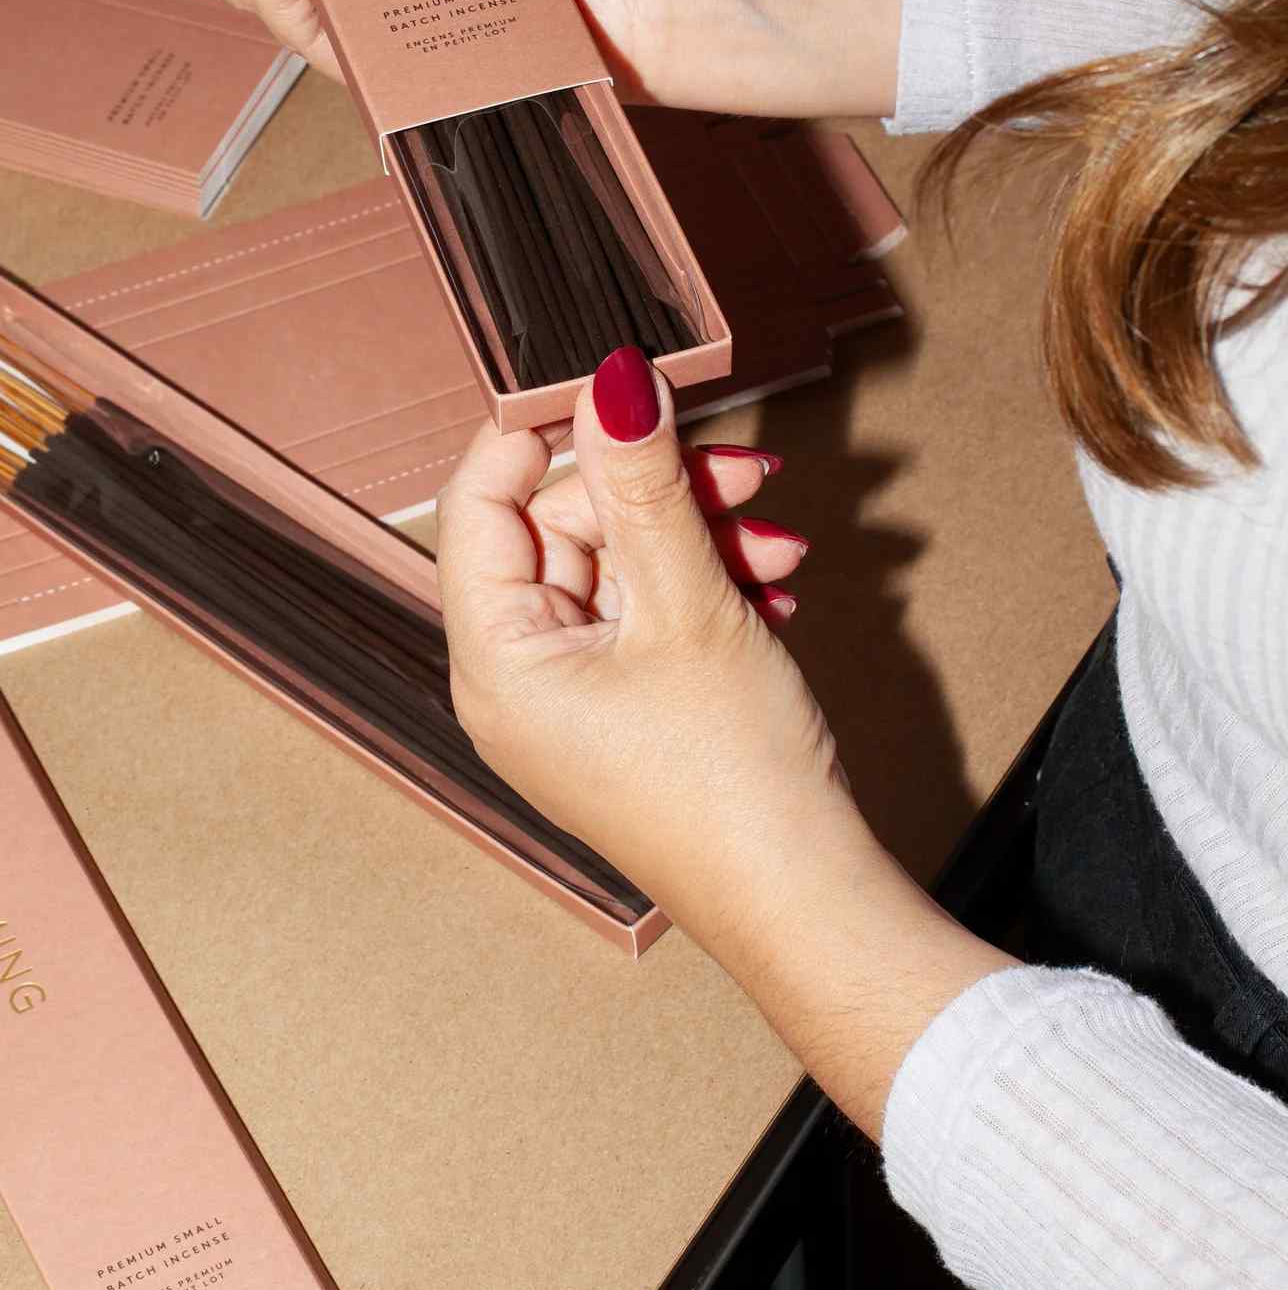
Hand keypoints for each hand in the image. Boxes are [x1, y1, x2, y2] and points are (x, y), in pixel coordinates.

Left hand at [437, 346, 848, 951]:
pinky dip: (709, 588)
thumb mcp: (688, 605)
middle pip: (564, 530)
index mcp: (497, 660)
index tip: (606, 384)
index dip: (536, 434)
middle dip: (659, 491)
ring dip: (701, 537)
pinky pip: (651, 615)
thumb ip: (645, 483)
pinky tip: (776, 589)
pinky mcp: (629, 713)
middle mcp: (519, 682)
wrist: (812, 906)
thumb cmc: (735, 783)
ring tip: (780, 543)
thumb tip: (611, 382)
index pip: (477, 505)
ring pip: (621, 567)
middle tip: (743, 469)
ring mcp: (575, 701)